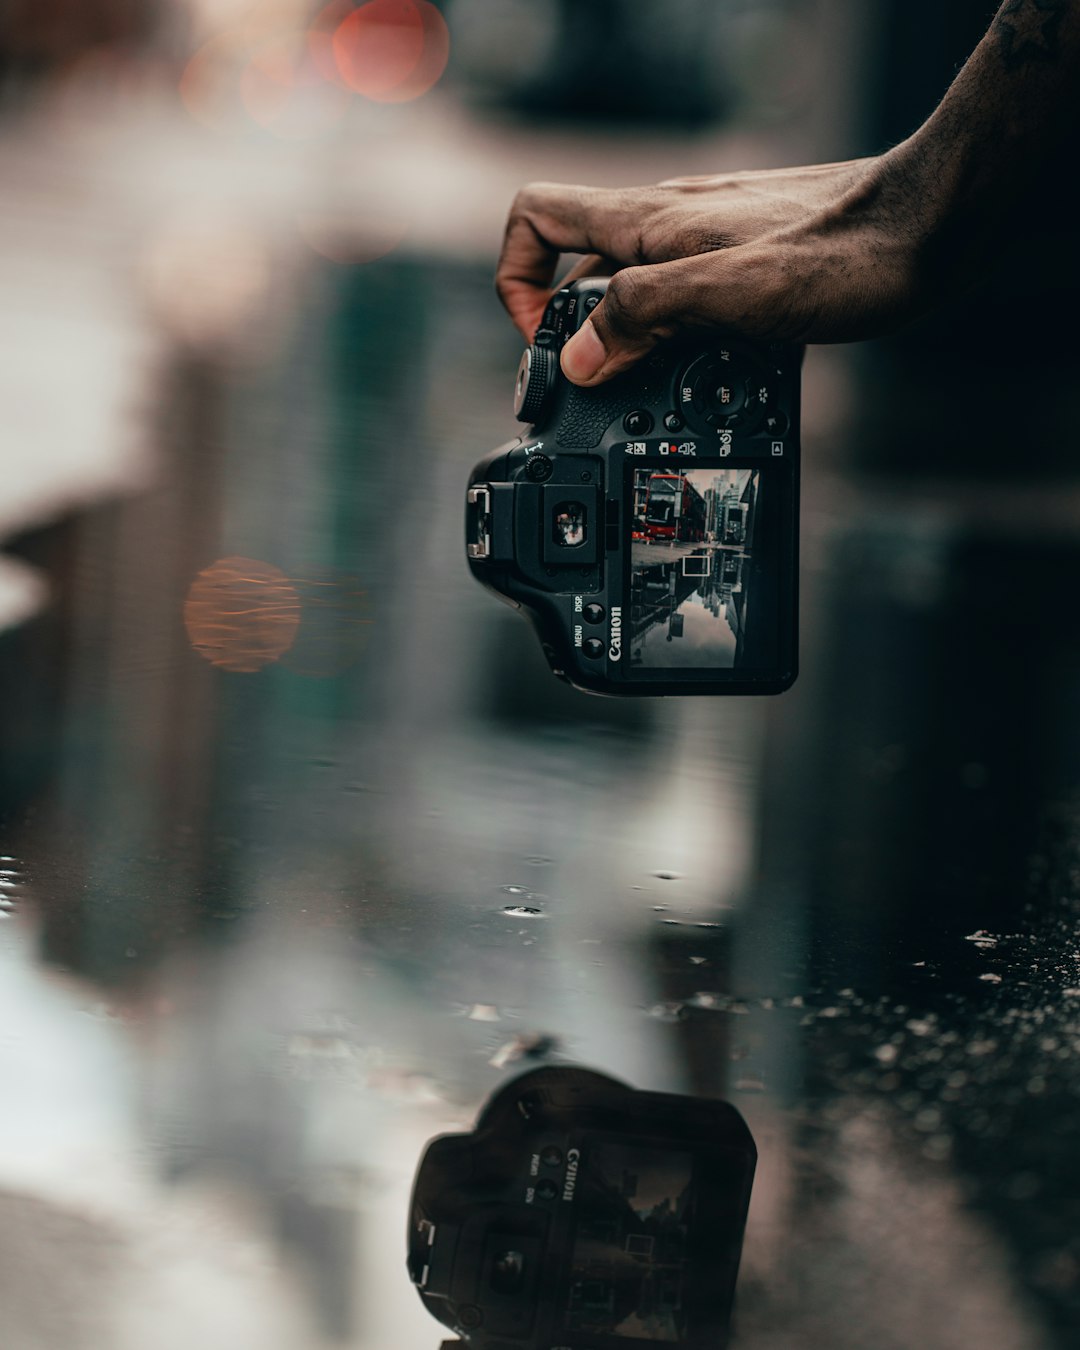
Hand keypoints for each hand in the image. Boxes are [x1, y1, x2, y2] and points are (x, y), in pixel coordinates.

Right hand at [495, 154, 938, 385]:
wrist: (928, 230)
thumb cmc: (842, 255)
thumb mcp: (726, 294)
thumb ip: (642, 317)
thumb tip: (579, 358)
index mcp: (648, 222)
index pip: (537, 218)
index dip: (516, 280)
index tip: (543, 340)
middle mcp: (668, 225)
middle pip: (580, 272)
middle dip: (578, 337)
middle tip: (600, 392)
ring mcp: (706, 243)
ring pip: (636, 294)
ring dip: (634, 348)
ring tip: (660, 393)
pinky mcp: (743, 266)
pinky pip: (685, 305)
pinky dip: (684, 345)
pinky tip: (715, 376)